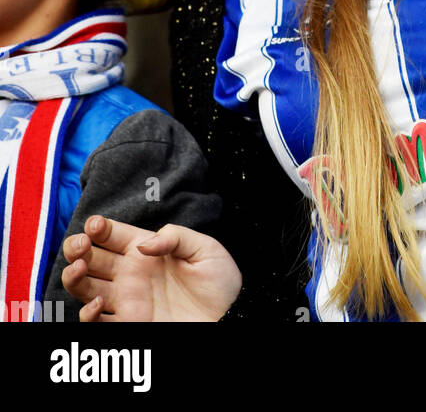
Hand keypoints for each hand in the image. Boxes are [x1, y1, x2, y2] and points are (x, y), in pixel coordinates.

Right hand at [61, 214, 241, 322]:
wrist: (228, 317)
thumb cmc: (218, 282)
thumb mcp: (204, 249)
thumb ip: (175, 237)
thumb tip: (145, 244)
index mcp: (145, 249)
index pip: (113, 234)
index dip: (99, 227)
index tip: (95, 225)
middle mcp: (130, 273)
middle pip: (91, 258)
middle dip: (77, 247)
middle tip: (80, 245)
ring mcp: (126, 299)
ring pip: (85, 287)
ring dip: (73, 277)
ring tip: (79, 268)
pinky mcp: (128, 324)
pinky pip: (96, 322)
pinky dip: (88, 313)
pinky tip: (99, 303)